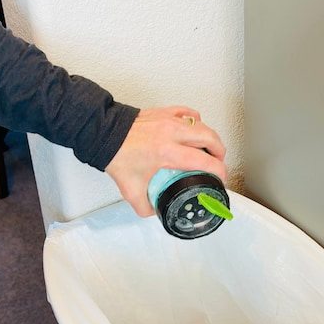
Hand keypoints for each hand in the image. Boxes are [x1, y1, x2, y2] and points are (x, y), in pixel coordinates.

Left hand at [105, 106, 227, 216]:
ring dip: (210, 137)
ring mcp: (169, 120)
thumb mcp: (131, 190)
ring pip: (202, 124)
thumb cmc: (116, 154)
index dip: (219, 170)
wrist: (102, 133)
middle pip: (210, 138)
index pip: (205, 160)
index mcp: (167, 152)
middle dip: (220, 152)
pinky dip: (195, 122)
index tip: (220, 178)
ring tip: (209, 148)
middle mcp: (172, 133)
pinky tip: (193, 131)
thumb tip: (158, 212)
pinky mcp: (164, 112)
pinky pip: (188, 113)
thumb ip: (146, 206)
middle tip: (218, 162)